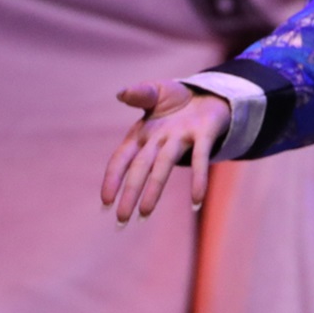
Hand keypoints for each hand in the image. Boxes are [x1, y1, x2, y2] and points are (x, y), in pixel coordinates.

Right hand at [100, 80, 230, 224]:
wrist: (209, 93)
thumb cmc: (176, 99)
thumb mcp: (155, 91)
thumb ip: (140, 94)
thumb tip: (121, 93)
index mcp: (142, 134)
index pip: (122, 158)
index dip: (113, 178)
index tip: (105, 201)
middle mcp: (159, 141)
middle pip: (141, 168)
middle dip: (130, 193)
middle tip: (121, 221)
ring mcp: (181, 139)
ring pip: (164, 166)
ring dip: (153, 190)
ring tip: (144, 215)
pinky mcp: (204, 135)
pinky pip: (200, 158)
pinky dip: (198, 179)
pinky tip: (197, 201)